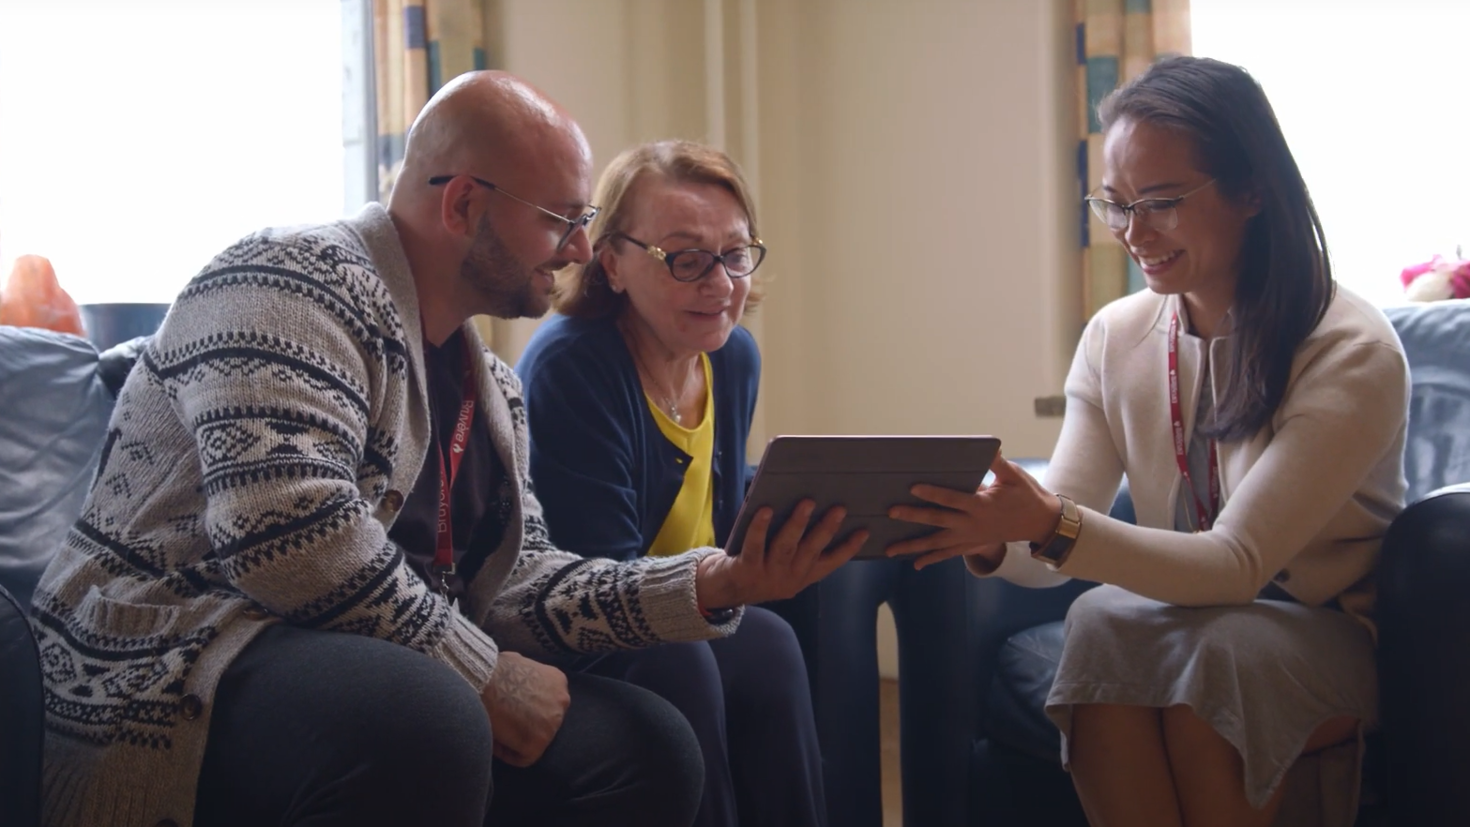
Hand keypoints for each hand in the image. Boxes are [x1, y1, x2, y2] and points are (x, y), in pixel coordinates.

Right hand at [481, 651, 570, 766]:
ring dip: (516, 739)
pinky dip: (507, 753)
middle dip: (524, 724)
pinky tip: (494, 742)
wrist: (483, 681)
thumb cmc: (493, 670)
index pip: (546, 704)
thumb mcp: (519, 663)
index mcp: (558, 681)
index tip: (508, 710)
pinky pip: (523, 757)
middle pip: (544, 722)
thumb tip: (518, 684)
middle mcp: (562, 701)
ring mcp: (553, 723)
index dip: (525, 710)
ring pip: (535, 741)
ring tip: (496, 731)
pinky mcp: (538, 742)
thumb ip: (527, 678)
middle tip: (503, 722)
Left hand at [696, 500, 868, 609]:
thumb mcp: (785, 566)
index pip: (831, 562)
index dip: (849, 548)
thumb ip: (800, 548)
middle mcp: (789, 578)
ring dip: (798, 524)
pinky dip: (760, 527)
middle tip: (839, 508)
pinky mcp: (746, 569)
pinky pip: (754, 545)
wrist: (725, 590)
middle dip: (826, 529)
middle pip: (811, 550)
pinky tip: (765, 509)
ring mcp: (768, 575)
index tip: (864, 530)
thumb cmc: (759, 567)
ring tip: (807, 502)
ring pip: (786, 547)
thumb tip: (814, 509)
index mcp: (803, 576)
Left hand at [884, 454, 1061, 569]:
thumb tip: (991, 447)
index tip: (913, 488)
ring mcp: (971, 537)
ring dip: (914, 546)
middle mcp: (972, 524)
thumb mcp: (1014, 476)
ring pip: (937, 543)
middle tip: (891, 512)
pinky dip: (931, 559)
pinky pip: (948, 554)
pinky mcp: (972, 544)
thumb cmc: (1026, 495)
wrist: (1040, 523)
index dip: (933, 493)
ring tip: (890, 549)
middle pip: (938, 521)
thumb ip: (998, 463)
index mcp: (981, 505)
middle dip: (913, 517)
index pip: (952, 499)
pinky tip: (915, 564)